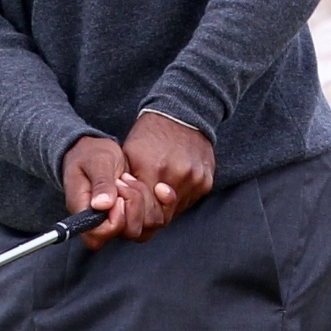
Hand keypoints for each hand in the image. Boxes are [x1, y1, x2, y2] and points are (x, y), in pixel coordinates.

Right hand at [62, 136, 157, 249]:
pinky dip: (159, 200)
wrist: (96, 151)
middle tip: (122, 181)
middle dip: (133, 203)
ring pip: (146, 226)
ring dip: (144, 199)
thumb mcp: (95, 162)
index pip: (99, 235)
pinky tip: (156, 186)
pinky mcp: (136, 216)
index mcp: (84, 214)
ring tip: (129, 179)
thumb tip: (103, 205)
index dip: (115, 219)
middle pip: (128, 232)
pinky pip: (156, 218)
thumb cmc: (90, 155)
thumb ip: (100, 183)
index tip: (118, 197)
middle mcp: (102, 224)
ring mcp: (121, 222)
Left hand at [121, 112, 214, 234]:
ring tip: (158, 189)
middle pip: (163, 216)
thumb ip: (126, 183)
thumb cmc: (150, 133)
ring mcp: (195, 179)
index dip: (137, 213)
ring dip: (166, 206)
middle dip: (151, 212)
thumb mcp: (129, 153)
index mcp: (153, 169)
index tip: (133, 204)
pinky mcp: (207, 180)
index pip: (145, 213)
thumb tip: (124, 208)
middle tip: (144, 202)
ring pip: (177, 210)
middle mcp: (177, 175)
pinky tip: (172, 183)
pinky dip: (180, 197)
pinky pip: (190, 200)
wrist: (182, 114)